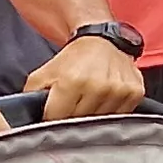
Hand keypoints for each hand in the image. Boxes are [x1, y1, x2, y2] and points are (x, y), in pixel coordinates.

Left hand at [24, 33, 141, 118]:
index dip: (51, 118)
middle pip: (79, 120)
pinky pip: (120, 115)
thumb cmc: (73, 59)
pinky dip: (111, 112)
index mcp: (72, 81)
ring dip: (92, 116)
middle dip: (72, 116)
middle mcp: (98, 86)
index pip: (57, 117)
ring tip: (89, 102)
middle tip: (72, 105)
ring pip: (100, 121)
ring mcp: (119, 91)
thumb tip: (27, 116)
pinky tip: (105, 100)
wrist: (103, 42)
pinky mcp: (135, 93)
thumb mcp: (44, 73)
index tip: (53, 113)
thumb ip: (32, 95)